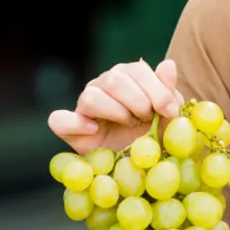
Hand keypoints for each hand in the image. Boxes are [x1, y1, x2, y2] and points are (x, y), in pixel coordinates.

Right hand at [48, 59, 184, 154]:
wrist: (141, 164)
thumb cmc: (155, 133)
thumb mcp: (168, 114)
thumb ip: (167, 88)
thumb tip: (168, 64)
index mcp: (127, 75)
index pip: (136, 69)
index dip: (156, 90)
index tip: (170, 112)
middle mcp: (103, 84)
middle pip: (114, 80)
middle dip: (138, 102)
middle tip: (147, 119)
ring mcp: (84, 104)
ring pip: (91, 96)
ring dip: (116, 113)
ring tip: (129, 125)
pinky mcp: (70, 128)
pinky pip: (59, 120)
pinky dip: (77, 124)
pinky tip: (95, 130)